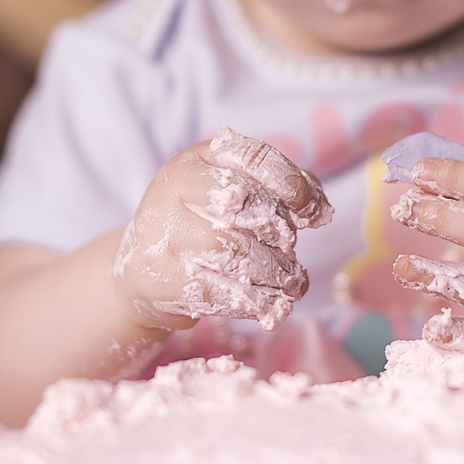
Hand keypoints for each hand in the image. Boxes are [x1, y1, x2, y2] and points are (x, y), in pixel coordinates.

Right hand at [113, 129, 331, 331]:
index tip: (310, 210)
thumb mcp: (239, 195)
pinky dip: (253, 301)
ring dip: (274, 273)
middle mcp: (175, 188)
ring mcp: (162, 232)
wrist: (143, 269)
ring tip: (290, 284)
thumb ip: (283, 191)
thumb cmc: (206, 226)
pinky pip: (218, 291)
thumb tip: (320, 209)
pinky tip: (268, 305)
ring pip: (235, 252)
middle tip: (291, 253)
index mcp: (200, 158)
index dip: (290, 183)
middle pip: (247, 206)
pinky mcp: (159, 277)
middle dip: (281, 234)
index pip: (253, 158)